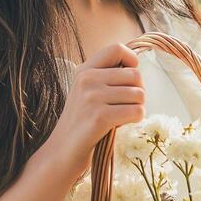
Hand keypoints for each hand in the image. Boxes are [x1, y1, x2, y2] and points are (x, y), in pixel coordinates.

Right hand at [49, 42, 144, 181]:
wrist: (61, 152)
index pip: (117, 48)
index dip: (132, 61)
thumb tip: (137, 68)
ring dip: (138, 108)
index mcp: (84, 70)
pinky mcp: (99, 117)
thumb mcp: (86, 92)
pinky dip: (136, 119)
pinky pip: (136, 111)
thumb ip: (105, 77)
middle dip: (139, 92)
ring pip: (139, 94)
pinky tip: (122, 125)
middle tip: (127, 105)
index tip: (130, 79)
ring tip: (122, 117)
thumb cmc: (81, 123)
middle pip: (135, 75)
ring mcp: (92, 98)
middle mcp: (87, 79)